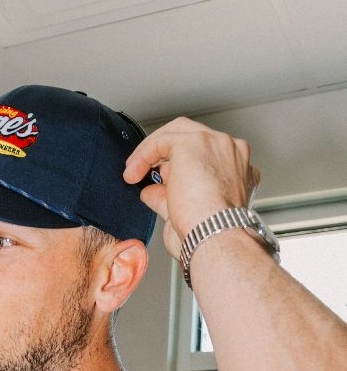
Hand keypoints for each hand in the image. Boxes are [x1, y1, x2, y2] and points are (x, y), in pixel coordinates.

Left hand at [123, 117, 260, 260]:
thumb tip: (150, 192)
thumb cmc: (209, 236)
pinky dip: (144, 154)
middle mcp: (232, 153)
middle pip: (193, 137)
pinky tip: (133, 171)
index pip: (205, 156)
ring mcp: (215, 144)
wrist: (215, 237)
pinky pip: (162, 141)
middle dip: (165, 152)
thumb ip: (168, 198)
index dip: (180, 166)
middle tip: (144, 170)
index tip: (162, 180)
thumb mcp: (186, 214)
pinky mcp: (193, 143)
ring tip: (134, 172)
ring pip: (177, 133)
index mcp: (238, 170)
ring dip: (152, 151)